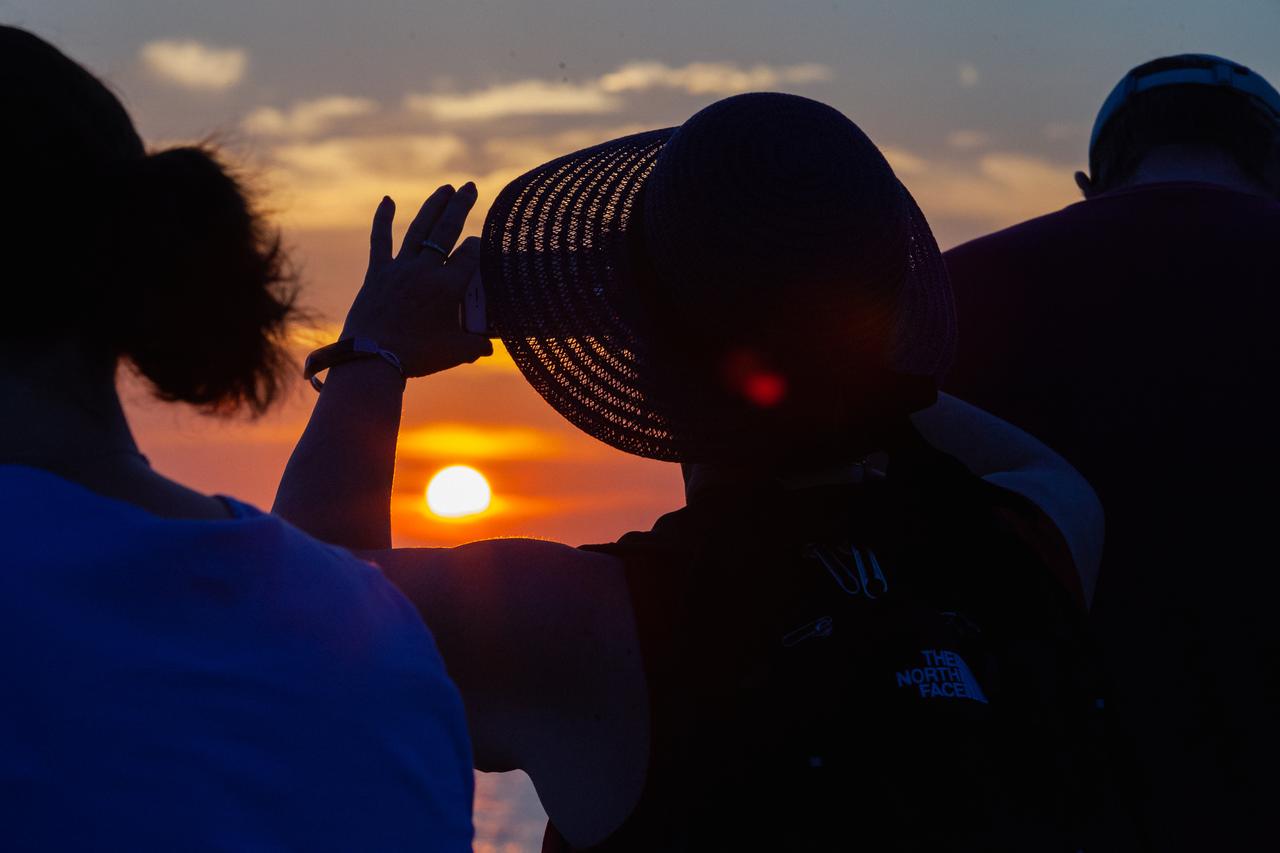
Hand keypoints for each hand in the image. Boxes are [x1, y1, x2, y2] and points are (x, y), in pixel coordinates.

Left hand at [341, 184, 492, 377]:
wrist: (372, 359)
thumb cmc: (417, 356)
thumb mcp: (456, 352)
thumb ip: (477, 345)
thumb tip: (490, 346)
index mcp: (448, 287)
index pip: (470, 255)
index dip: (479, 246)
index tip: (481, 245)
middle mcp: (425, 270)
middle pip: (447, 230)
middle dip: (460, 206)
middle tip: (469, 187)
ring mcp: (400, 268)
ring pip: (420, 229)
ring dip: (433, 206)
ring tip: (445, 189)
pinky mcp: (378, 273)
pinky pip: (380, 241)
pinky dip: (382, 220)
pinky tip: (387, 201)